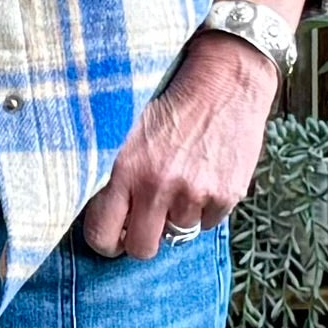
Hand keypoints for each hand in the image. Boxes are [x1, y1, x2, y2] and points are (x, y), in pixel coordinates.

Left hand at [81, 32, 275, 258]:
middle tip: (147, 223)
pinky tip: (206, 175)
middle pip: (143, 248)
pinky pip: (208, 222)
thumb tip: (111, 217)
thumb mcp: (130, 130)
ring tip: (184, 179)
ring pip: (179, 232)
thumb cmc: (174, 100)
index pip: (102, 233)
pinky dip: (206, 207)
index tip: (113, 239)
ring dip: (178, 214)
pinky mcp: (226, 195)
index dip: (106, 242)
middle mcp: (158, 186)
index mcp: (126, 169)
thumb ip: (118, 174)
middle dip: (143, 240)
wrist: (225, 80)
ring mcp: (194, 193)